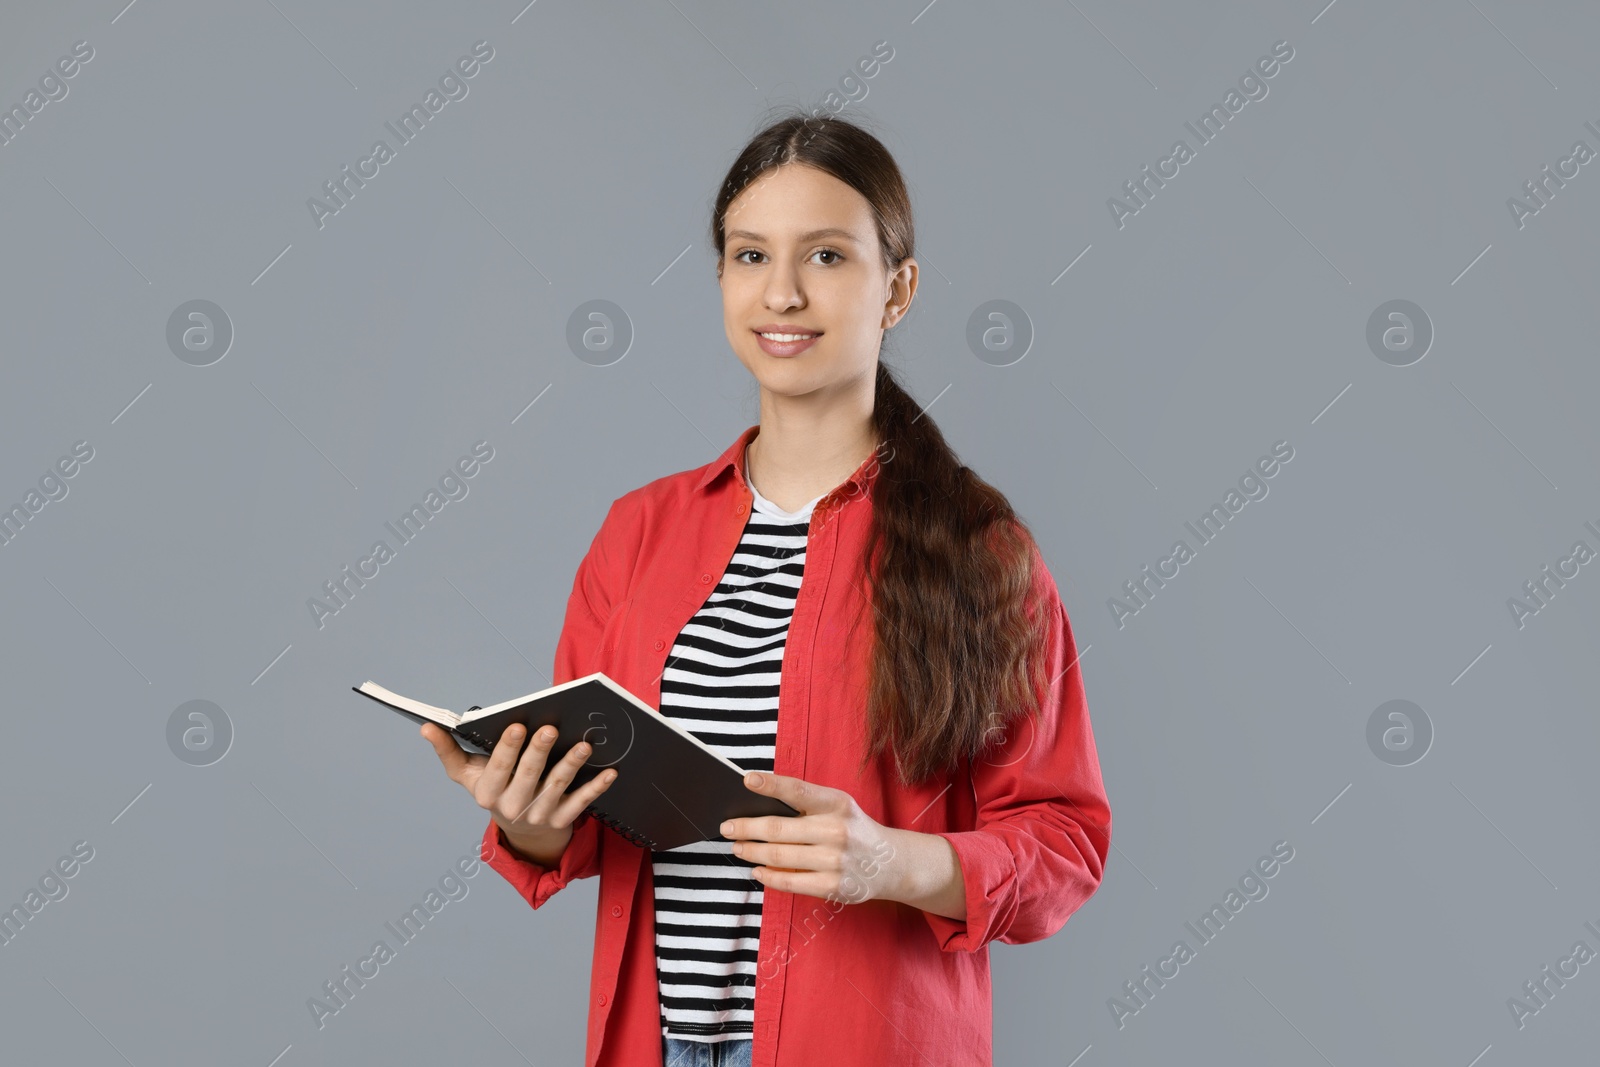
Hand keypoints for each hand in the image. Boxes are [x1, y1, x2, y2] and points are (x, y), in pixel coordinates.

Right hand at [423, 722, 616, 866]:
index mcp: (488, 793)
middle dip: (539, 752)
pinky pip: (582, 803)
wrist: (521, 832)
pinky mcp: (563, 820)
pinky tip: (610, 772)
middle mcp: (513, 807)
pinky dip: (597, 788)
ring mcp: (539, 815)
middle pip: (528, 776)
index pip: (498, 769)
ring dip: (571, 765)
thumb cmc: (495, 789)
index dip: (507, 749)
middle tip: (551, 728)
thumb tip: (426, 726)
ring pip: (557, 787)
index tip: (516, 726)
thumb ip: (449, 750)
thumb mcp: (468, 775)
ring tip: (584, 744)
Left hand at [718, 772, 897, 903]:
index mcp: (837, 803)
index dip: (771, 784)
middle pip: (778, 828)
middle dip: (746, 828)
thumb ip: (807, 805)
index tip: (746, 780)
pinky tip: (757, 870)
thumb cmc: (854, 830)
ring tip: (737, 848)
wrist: (891, 863)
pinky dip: (768, 876)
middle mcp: (836, 830)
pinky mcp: (833, 886)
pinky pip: (790, 882)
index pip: (798, 790)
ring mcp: (835, 860)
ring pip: (779, 856)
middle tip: (727, 828)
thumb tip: (759, 807)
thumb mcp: (839, 807)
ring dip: (751, 852)